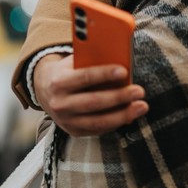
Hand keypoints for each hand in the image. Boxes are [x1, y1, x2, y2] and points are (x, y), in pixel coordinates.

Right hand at [33, 54, 147, 136]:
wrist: (45, 89)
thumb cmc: (68, 71)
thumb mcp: (74, 61)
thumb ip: (92, 60)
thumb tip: (120, 56)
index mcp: (59, 82)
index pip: (84, 77)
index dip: (104, 74)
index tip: (124, 71)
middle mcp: (60, 103)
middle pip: (93, 102)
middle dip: (119, 97)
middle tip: (139, 91)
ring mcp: (65, 120)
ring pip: (98, 121)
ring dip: (123, 115)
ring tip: (142, 106)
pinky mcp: (73, 131)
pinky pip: (98, 129)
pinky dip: (116, 123)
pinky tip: (131, 115)